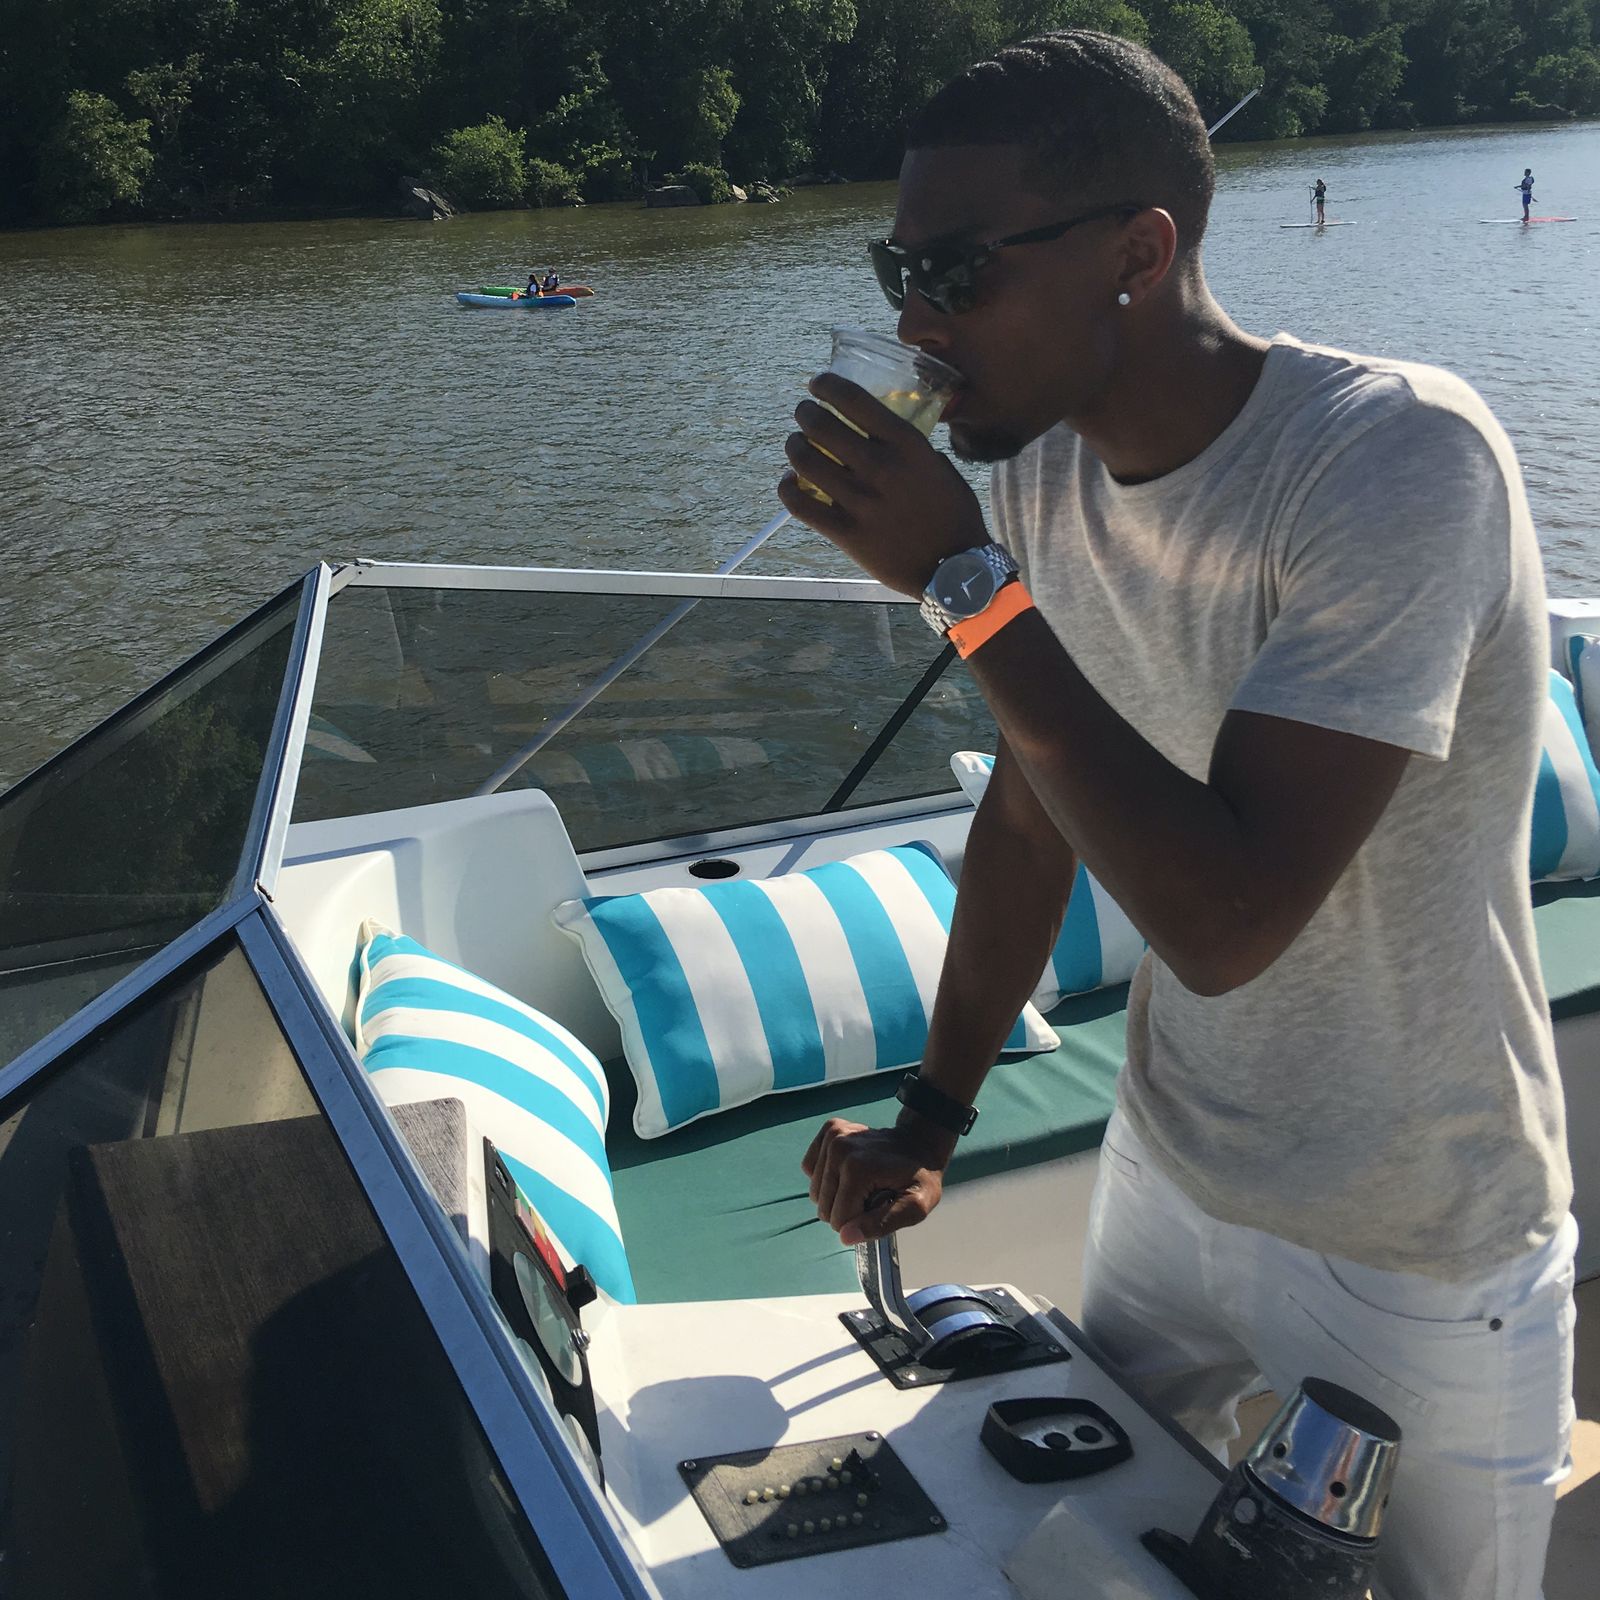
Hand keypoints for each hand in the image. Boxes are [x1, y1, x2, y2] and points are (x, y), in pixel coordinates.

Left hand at [777, 372, 987, 596]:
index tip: (819, 384)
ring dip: (793, 447)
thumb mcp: (939, 466)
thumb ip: (910, 448)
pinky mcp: (846, 533)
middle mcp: (879, 467)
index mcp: (906, 444)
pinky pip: (800, 505)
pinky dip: (786, 489)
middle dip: (805, 413)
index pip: (854, 400)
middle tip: (804, 414)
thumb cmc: (954, 516)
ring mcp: (860, 501)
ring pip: (805, 462)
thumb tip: (881, 435)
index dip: (828, 385)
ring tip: (795, 444)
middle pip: (821, 426)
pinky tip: (788, 483)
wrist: (956, 569)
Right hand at [801, 1117, 952, 1243]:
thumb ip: (883, 1224)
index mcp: (858, 1168)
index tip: (880, 1206)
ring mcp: (833, 1136)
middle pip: (824, 1207)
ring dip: (838, 1194)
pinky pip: (810, 1168)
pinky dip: (826, 1176)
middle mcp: (839, 1148)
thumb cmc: (920, 1177)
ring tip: (865, 1182)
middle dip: (848, 1210)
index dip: (860, 1222)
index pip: (839, 1220)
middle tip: (873, 1194)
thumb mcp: (916, 1206)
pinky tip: (848, 1171)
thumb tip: (846, 1236)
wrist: (919, 1142)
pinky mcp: (829, 1131)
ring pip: (816, 1192)